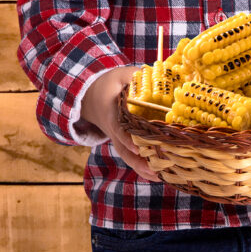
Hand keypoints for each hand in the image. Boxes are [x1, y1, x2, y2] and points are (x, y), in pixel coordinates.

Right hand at [79, 65, 160, 181]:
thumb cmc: (109, 84)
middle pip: (124, 149)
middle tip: (157, 170)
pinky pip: (131, 156)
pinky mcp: (122, 142)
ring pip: (128, 156)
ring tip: (160, 177)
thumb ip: (136, 74)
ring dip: (142, 168)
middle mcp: (113, 130)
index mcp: (112, 113)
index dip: (128, 139)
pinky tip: (158, 175)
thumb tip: (158, 74)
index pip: (119, 128)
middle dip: (140, 161)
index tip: (139, 148)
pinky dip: (142, 166)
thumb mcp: (120, 75)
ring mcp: (117, 138)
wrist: (90, 96)